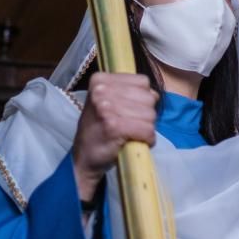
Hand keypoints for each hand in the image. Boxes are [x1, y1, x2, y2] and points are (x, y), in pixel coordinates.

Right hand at [72, 73, 157, 200]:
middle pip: (148, 98)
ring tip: (130, 133)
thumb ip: (129, 92)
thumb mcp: (106, 101)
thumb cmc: (99, 129)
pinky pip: (147, 130)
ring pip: (150, 115)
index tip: (129, 110)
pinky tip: (135, 142)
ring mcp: (107, 108)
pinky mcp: (115, 127)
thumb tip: (155, 94)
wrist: (83, 158)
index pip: (142, 81)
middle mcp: (102, 90)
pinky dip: (147, 139)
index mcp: (100, 80)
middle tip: (129, 124)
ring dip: (146, 128)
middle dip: (145, 114)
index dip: (142, 98)